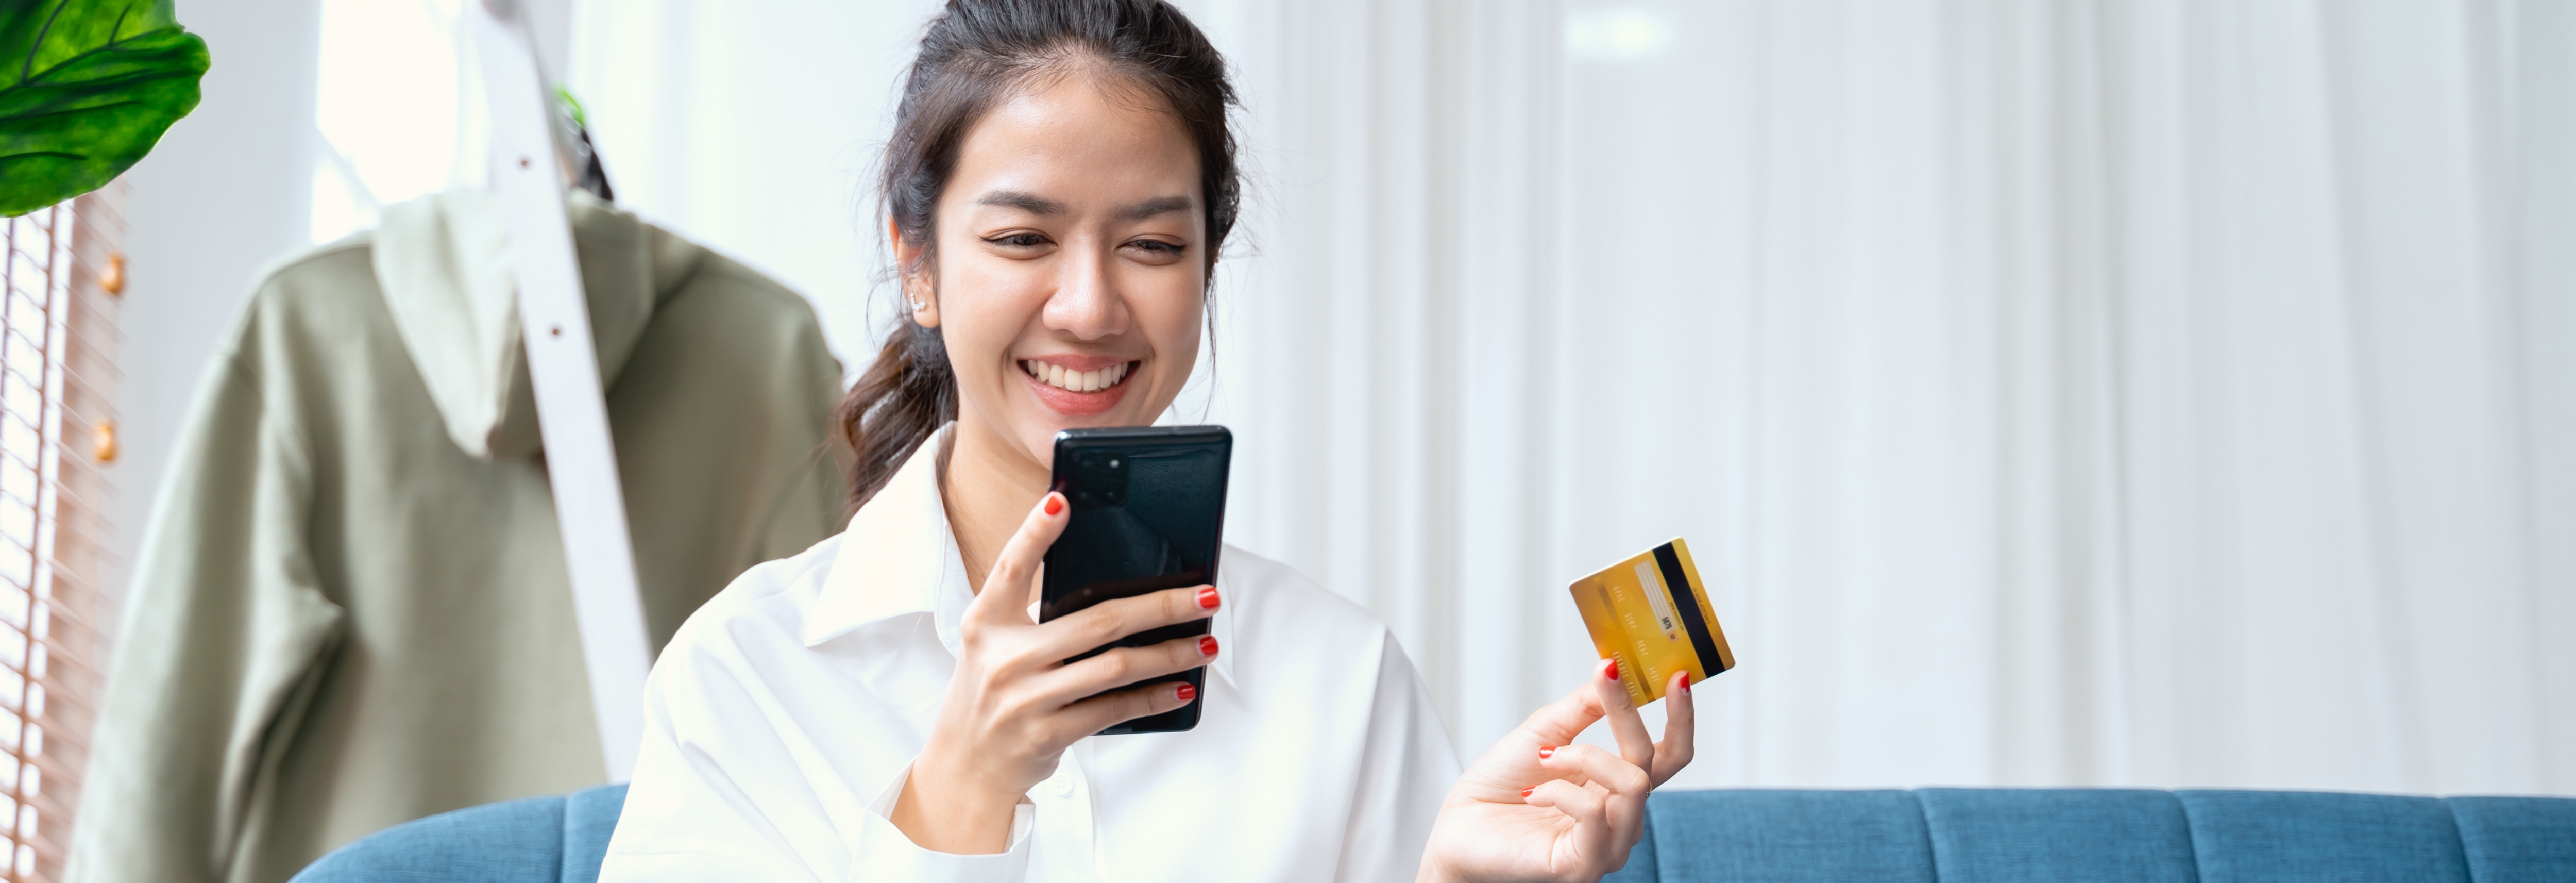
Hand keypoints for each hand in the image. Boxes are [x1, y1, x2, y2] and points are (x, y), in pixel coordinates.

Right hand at [890, 491, 1219, 852]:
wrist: (965, 768)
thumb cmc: (991, 695)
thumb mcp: (993, 646)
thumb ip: (1032, 615)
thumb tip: (1112, 586)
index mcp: (986, 623)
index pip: (1011, 568)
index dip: (1034, 532)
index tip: (1062, 501)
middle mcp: (1003, 657)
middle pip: (1098, 620)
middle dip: (1161, 605)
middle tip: (1206, 594)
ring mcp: (1026, 699)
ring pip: (1115, 667)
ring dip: (1170, 654)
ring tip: (1205, 643)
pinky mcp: (1047, 734)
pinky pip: (1114, 709)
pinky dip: (1154, 697)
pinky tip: (1182, 687)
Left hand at [1418, 661, 1695, 882]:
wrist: (1459, 828)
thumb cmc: (1500, 787)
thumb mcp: (1544, 733)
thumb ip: (1583, 707)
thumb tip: (1614, 670)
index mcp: (1616, 787)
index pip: (1669, 755)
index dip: (1682, 718)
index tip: (1679, 674)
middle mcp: (1621, 818)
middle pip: (1652, 764)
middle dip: (1628, 715)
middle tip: (1606, 679)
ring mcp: (1607, 846)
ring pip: (1631, 785)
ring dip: (1584, 756)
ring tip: (1543, 759)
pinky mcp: (1584, 865)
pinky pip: (1593, 815)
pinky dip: (1561, 791)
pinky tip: (1535, 794)